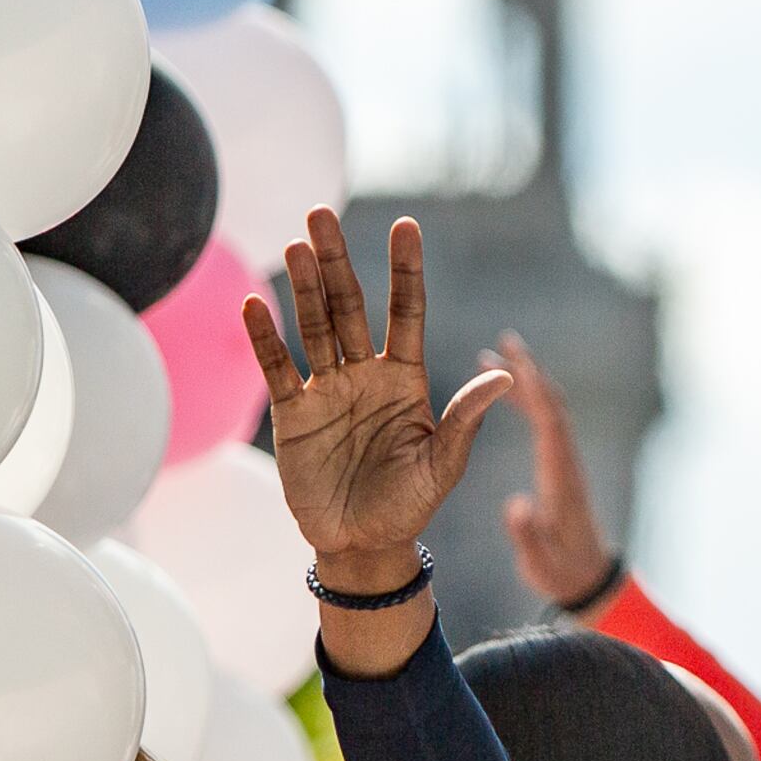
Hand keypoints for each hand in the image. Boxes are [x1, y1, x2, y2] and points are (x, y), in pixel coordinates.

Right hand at [242, 210, 508, 570]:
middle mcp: (366, 375)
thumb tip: (505, 378)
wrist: (363, 546)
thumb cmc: (410, 505)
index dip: (405, 271)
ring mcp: (327, 391)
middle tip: (322, 214)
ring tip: (296, 244)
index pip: (406, 312)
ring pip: (314, 327)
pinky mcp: (292, 415)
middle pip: (350, 307)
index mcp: (407, 380)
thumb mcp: (443, 464)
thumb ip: (464, 419)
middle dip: (337, 262)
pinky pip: (278, 368)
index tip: (405, 226)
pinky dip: (265, 338)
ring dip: (304, 287)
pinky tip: (255, 305)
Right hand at [487, 337, 616, 609]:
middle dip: (528, 374)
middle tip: (503, 342)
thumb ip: (528, 535)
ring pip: (548, 411)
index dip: (533, 392)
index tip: (513, 363)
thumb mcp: (540, 562)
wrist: (589, 580)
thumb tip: (515, 506)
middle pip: (551, 407)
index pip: (550, 424)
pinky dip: (526, 402)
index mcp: (561, 478)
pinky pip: (544, 424)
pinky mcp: (559, 468)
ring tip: (495, 357)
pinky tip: (506, 393)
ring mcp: (564, 463)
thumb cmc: (563, 573)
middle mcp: (566, 463)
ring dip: (525, 383)